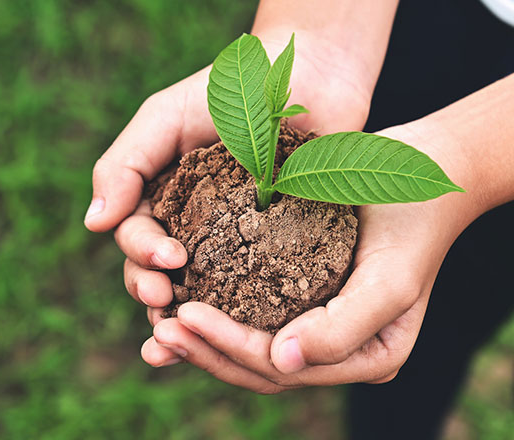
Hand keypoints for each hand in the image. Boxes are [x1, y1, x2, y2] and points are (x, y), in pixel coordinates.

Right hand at [85, 33, 374, 328]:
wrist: (308, 81)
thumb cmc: (231, 93)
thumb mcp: (165, 118)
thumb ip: (124, 165)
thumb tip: (93, 225)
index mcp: (159, 197)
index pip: (135, 236)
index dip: (142, 254)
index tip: (171, 259)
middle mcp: (189, 225)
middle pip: (156, 272)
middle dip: (154, 291)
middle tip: (168, 301)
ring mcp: (230, 242)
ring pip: (196, 291)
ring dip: (184, 316)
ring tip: (188, 333)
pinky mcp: (272, 252)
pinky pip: (250, 289)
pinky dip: (237, 315)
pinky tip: (234, 334)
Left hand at [140, 124, 479, 390]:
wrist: (420, 178)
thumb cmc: (410, 224)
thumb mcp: (391, 279)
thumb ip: (344, 330)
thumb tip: (284, 363)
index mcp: (363, 357)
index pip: (281, 367)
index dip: (229, 348)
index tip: (184, 316)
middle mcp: (335, 349)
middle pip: (258, 368)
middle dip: (206, 352)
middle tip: (159, 329)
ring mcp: (315, 324)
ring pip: (248, 347)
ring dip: (203, 340)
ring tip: (158, 321)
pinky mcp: (299, 296)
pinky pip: (250, 312)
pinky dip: (215, 312)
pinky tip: (178, 300)